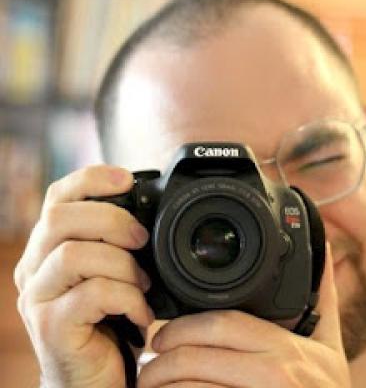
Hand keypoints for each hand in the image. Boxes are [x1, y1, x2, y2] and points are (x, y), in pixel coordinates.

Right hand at [14, 165, 154, 387]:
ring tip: (143, 284)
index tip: (127, 179)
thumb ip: (117, 242)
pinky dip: (128, 299)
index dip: (90, 179)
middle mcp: (34, 267)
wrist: (93, 379)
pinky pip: (92, 294)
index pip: (58, 196)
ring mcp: (37, 298)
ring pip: (74, 254)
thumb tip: (150, 213)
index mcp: (50, 246)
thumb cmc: (109, 319)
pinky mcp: (50, 327)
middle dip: (112, 220)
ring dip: (122, 265)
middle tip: (142, 240)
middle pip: (60, 218)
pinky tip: (141, 314)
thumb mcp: (114, 271)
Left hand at [138, 242, 350, 387]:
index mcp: (287, 349)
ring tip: (147, 382)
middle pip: (201, 355)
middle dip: (164, 356)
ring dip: (162, 384)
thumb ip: (324, 299)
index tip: (163, 333)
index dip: (185, 326)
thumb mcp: (330, 346)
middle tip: (148, 357)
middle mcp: (274, 375)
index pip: (224, 324)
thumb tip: (325, 252)